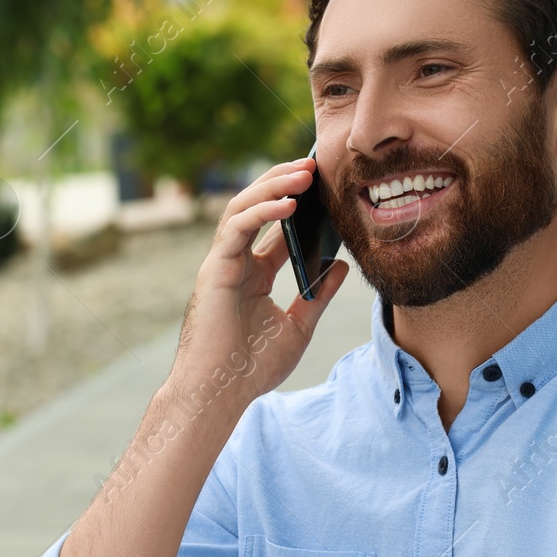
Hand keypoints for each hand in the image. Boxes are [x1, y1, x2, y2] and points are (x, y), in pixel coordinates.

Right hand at [170, 158, 348, 406]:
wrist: (221, 393)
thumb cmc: (252, 368)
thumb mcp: (299, 327)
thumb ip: (318, 295)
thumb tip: (342, 265)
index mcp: (253, 274)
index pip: (276, 226)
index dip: (298, 202)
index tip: (326, 184)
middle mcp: (236, 262)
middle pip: (257, 207)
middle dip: (284, 181)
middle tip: (314, 163)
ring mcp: (222, 263)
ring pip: (243, 207)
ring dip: (273, 185)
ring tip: (305, 172)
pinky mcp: (214, 269)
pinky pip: (236, 227)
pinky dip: (261, 210)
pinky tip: (289, 203)